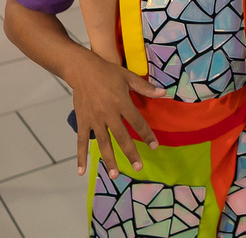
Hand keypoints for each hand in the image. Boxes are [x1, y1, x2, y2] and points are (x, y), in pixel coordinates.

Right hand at [71, 51, 165, 177]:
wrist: (81, 69)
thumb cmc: (107, 72)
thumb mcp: (128, 76)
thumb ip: (145, 88)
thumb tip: (164, 93)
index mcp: (121, 102)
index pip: (137, 122)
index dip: (147, 135)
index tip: (154, 146)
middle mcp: (108, 114)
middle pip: (121, 137)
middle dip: (130, 153)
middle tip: (138, 168)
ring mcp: (94, 119)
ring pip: (103, 143)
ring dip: (109, 160)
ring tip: (115, 175)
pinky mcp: (82, 121)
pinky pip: (81, 142)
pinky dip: (81, 157)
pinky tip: (81, 171)